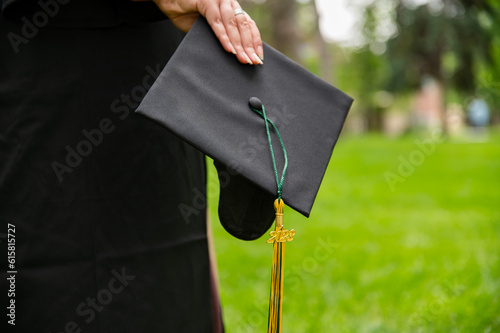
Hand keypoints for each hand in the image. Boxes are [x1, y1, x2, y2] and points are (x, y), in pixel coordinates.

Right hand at [149, 0, 263, 64]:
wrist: (169, 0)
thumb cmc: (188, 14)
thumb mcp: (208, 28)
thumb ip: (222, 36)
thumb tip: (235, 55)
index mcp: (232, 9)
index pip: (249, 26)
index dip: (255, 42)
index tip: (259, 58)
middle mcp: (229, 2)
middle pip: (244, 26)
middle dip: (249, 46)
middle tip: (252, 62)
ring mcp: (219, 1)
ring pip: (233, 25)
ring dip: (238, 44)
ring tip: (242, 59)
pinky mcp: (207, 2)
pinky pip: (217, 22)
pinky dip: (223, 36)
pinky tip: (228, 49)